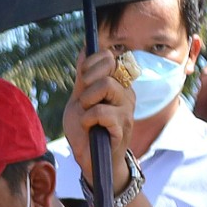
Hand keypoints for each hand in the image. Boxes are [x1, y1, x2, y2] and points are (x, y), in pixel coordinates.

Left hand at [62, 50, 134, 191]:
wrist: (90, 159)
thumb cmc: (85, 130)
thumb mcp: (79, 99)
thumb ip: (82, 76)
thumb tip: (86, 47)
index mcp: (118, 83)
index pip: (108, 57)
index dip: (90, 65)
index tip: (82, 82)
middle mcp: (126, 92)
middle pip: (108, 66)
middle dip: (88, 82)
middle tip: (85, 102)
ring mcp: (127, 108)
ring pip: (106, 85)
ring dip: (87, 102)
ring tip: (87, 117)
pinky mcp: (123, 125)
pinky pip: (101, 111)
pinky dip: (88, 119)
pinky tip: (90, 128)